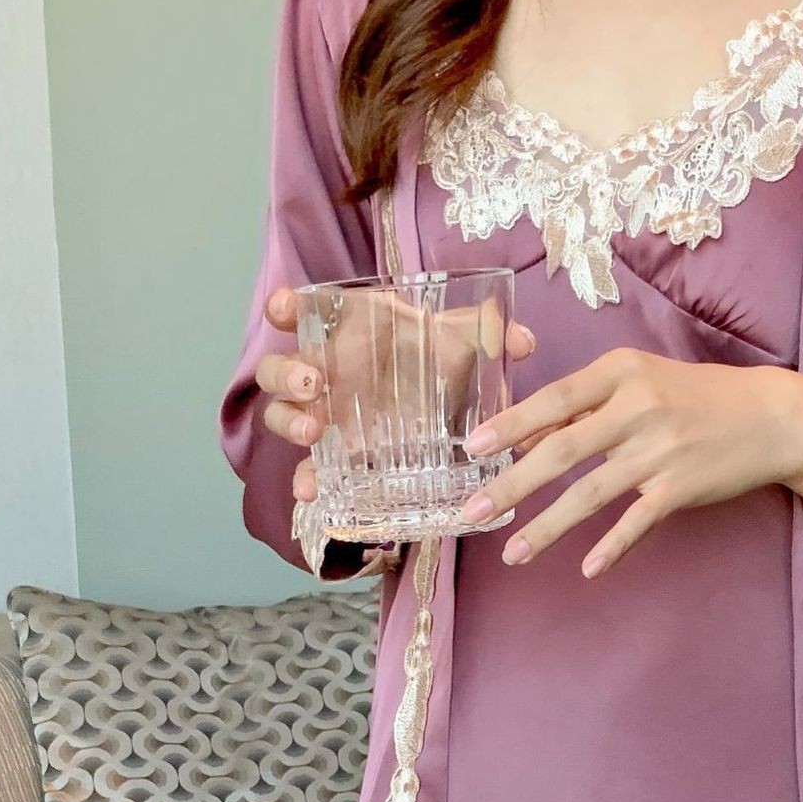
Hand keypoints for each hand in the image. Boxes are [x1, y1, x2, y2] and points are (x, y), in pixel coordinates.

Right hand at [253, 287, 538, 505]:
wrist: (442, 401)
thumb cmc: (438, 357)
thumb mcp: (461, 342)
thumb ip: (488, 335)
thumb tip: (522, 341)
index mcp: (344, 330)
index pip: (301, 311)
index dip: (285, 308)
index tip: (284, 308)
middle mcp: (324, 371)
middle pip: (281, 369)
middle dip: (286, 374)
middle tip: (311, 384)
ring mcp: (324, 414)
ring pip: (283, 415)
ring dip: (289, 423)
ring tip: (312, 433)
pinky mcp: (336, 454)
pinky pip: (311, 468)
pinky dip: (307, 480)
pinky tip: (311, 493)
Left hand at [459, 349, 802, 576]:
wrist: (769, 416)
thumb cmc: (696, 398)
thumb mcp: (640, 383)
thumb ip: (588, 408)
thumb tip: (530, 439)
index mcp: (621, 372)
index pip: (554, 399)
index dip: (511, 425)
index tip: (474, 447)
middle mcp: (637, 408)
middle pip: (561, 451)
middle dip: (511, 486)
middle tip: (472, 512)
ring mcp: (660, 449)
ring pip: (590, 493)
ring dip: (547, 527)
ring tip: (513, 553)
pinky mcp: (681, 486)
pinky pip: (637, 521)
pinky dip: (612, 546)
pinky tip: (588, 568)